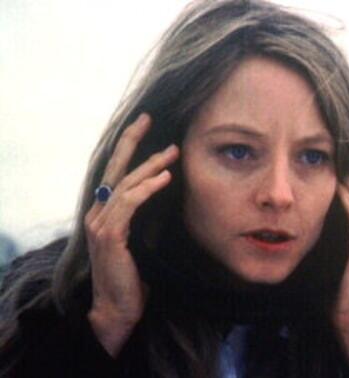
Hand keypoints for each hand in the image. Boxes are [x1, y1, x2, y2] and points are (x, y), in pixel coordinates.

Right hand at [84, 113, 178, 356]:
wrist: (118, 308)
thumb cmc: (132, 276)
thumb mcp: (137, 239)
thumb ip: (141, 216)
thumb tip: (162, 192)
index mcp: (103, 213)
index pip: (115, 172)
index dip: (127, 148)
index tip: (144, 126)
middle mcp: (97, 213)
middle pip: (114, 168)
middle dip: (131, 141)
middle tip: (148, 118)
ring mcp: (100, 224)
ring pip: (126, 183)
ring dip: (151, 165)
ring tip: (173, 152)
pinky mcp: (110, 236)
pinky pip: (129, 203)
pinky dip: (148, 188)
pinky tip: (165, 177)